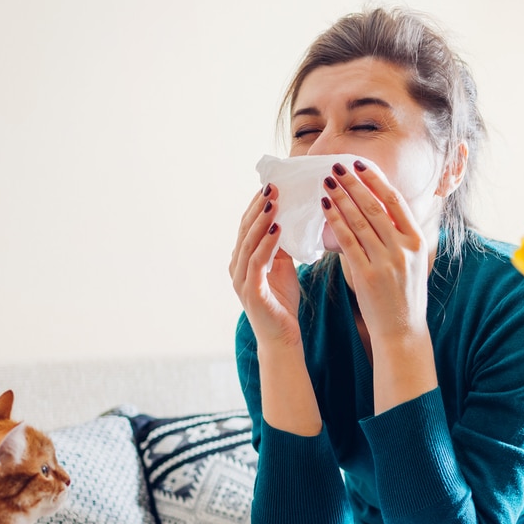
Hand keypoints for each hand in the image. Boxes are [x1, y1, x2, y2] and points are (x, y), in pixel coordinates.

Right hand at [229, 184, 300, 347]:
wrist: (282, 337)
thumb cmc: (282, 303)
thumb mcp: (283, 267)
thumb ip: (280, 246)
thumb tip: (287, 220)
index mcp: (242, 260)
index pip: (247, 226)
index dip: (257, 206)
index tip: (271, 186)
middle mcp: (237, 267)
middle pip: (245, 230)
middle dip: (258, 207)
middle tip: (272, 187)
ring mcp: (241, 280)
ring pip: (248, 243)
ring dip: (262, 220)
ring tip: (274, 202)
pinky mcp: (250, 292)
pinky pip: (256, 262)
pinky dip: (266, 243)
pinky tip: (277, 229)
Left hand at [321, 161, 430, 346]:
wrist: (402, 330)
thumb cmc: (403, 294)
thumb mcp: (411, 261)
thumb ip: (399, 235)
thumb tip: (380, 206)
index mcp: (417, 242)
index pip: (395, 202)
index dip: (376, 180)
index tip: (360, 164)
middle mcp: (404, 249)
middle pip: (375, 207)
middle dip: (354, 184)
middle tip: (336, 166)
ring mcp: (386, 262)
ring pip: (360, 221)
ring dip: (341, 198)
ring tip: (327, 182)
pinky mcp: (367, 276)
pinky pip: (348, 243)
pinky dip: (336, 223)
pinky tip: (326, 209)